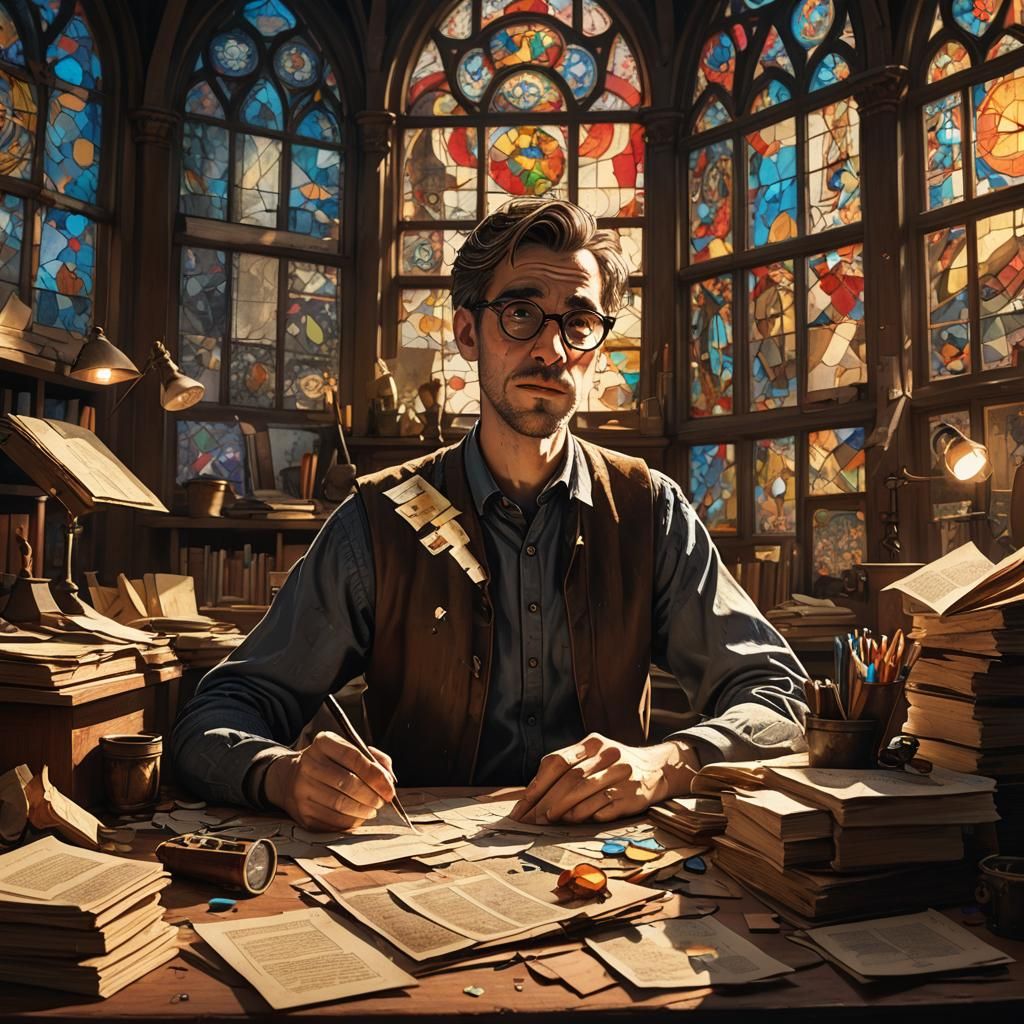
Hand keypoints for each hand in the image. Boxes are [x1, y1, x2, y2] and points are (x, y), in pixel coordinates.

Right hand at [263, 731, 395, 831]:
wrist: (291, 779)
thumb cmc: (330, 764)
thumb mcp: (347, 750)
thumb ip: (373, 759)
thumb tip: (389, 778)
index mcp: (323, 743)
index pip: (353, 756)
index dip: (375, 774)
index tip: (389, 787)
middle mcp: (309, 764)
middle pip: (348, 782)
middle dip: (372, 795)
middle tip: (383, 801)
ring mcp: (303, 790)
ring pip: (341, 804)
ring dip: (363, 810)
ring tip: (372, 809)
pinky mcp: (302, 813)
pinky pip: (332, 821)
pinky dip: (351, 822)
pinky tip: (358, 817)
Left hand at [510, 733, 698, 824]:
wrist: (657, 769)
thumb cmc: (613, 765)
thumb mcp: (593, 756)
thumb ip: (568, 768)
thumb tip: (533, 794)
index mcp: (593, 742)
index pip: (558, 761)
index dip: (538, 783)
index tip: (523, 803)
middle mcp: (608, 755)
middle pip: (570, 778)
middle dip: (546, 800)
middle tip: (531, 818)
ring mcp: (621, 774)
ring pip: (585, 791)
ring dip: (563, 807)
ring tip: (548, 819)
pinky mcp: (632, 795)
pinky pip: (603, 806)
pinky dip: (584, 814)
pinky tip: (572, 820)